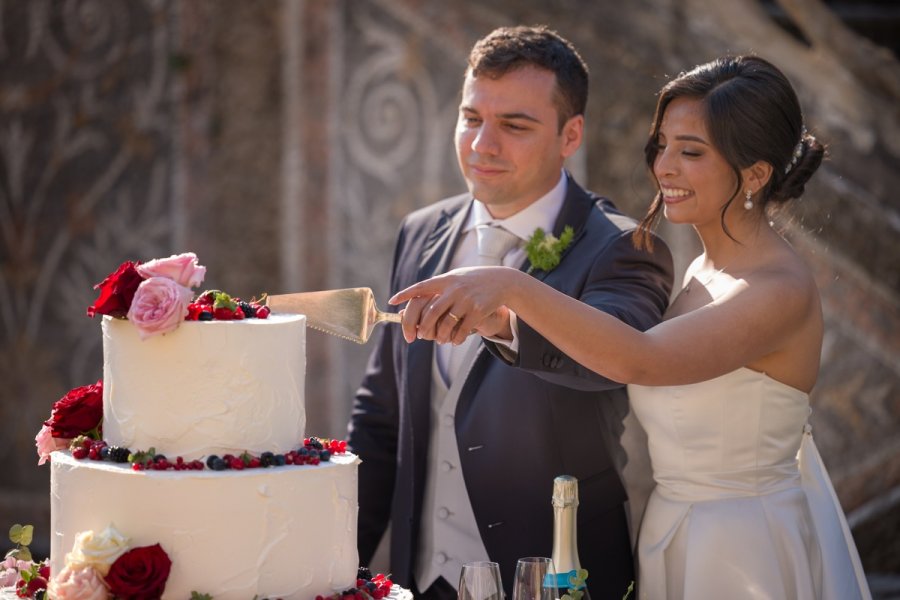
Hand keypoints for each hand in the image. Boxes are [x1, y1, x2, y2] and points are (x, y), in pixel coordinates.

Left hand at [390, 266, 517, 344]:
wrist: (502, 281)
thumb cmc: (473, 281)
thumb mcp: (456, 278)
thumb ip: (437, 288)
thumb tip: (413, 301)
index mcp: (445, 280)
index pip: (421, 287)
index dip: (405, 294)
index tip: (392, 301)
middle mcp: (454, 289)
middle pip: (431, 312)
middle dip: (423, 327)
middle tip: (419, 336)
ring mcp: (466, 300)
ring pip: (446, 324)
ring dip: (440, 336)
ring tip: (440, 340)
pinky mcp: (478, 310)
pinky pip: (462, 330)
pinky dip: (456, 339)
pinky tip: (455, 341)